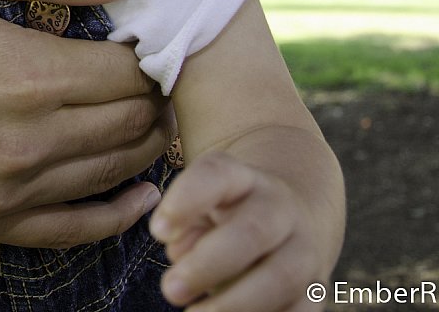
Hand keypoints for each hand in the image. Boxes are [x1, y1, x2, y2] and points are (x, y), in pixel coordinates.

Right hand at [0, 0, 172, 247]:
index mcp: (22, 76)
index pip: (128, 74)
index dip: (149, 51)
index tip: (144, 35)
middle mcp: (22, 144)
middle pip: (130, 124)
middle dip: (151, 94)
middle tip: (150, 70)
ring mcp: (3, 191)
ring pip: (113, 173)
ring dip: (141, 143)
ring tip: (144, 112)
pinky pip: (73, 228)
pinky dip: (114, 211)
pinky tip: (135, 191)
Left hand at [151, 151, 321, 311]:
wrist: (293, 212)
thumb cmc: (226, 209)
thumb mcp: (201, 202)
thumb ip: (185, 222)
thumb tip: (181, 252)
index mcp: (243, 177)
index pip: (217, 175)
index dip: (186, 201)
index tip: (157, 231)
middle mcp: (280, 208)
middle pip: (252, 231)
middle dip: (208, 265)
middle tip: (170, 289)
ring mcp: (305, 247)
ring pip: (283, 277)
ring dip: (236, 304)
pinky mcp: (317, 287)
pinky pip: (302, 310)